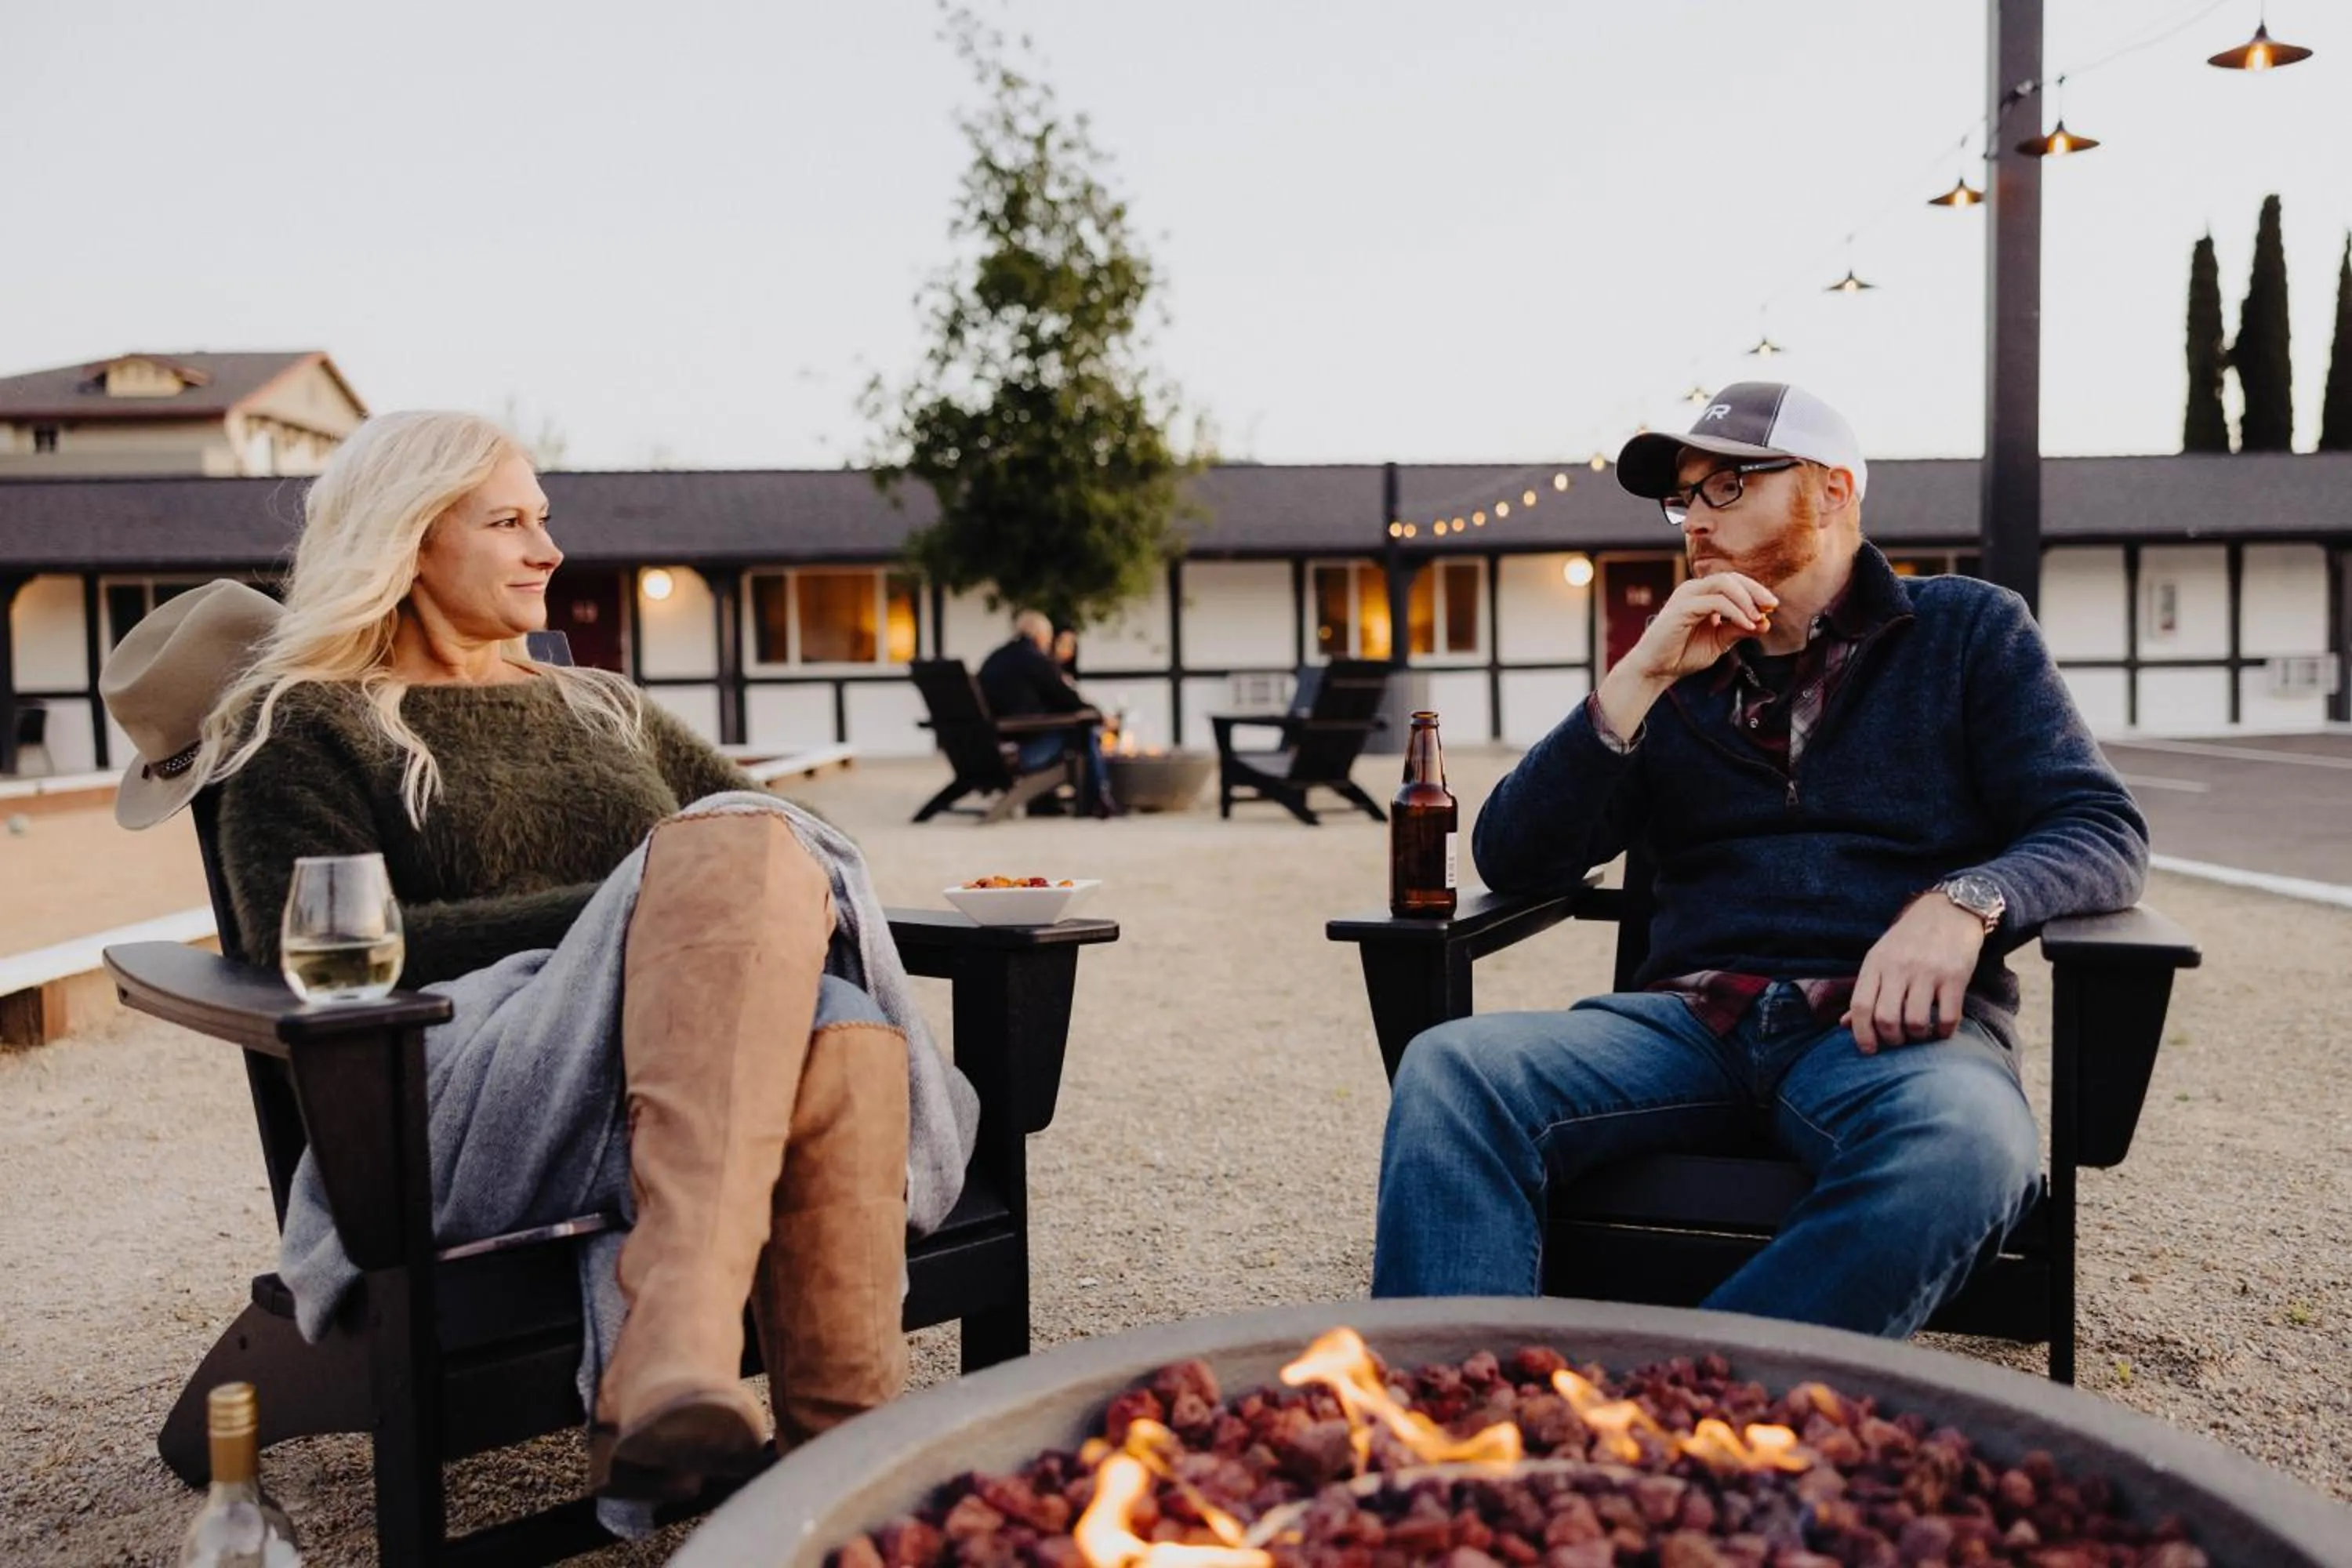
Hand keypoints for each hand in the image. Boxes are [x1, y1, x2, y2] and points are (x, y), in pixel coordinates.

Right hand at [1591, 572, 1780, 739]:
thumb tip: (1766, 622)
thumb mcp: (1719, 642)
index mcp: (1701, 595)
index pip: (1733, 582)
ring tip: (1759, 618)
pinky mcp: (1682, 608)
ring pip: (1724, 584)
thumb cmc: (1682, 655)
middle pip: (1731, 578)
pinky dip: (1735, 612)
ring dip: (1747, 600)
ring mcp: (1686, 596)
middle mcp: (1693, 590)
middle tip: (1772, 606)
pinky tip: (1746, 625)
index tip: (1771, 608)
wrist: (1655, 670)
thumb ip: (1739, 629)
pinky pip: (1715, 602)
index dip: (1755, 591)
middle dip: (1755, 591)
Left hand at [1842, 894, 1986, 1053]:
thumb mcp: (1880, 958)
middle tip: (1898, 1041)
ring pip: (1916, 1021)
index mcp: (1876, 963)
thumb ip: (1865, 991)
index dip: (1861, 1033)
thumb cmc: (1909, 940)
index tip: (1868, 1050)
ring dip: (1918, 1037)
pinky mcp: (1955, 977)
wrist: (1948, 911)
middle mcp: (1899, 967)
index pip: (1861, 1005)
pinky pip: (1948, 1016)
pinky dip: (1944, 1031)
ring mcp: (1928, 972)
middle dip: (1891, 1040)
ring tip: (1920, 1033)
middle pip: (1887, 1018)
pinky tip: (1942, 1029)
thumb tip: (1844, 1024)